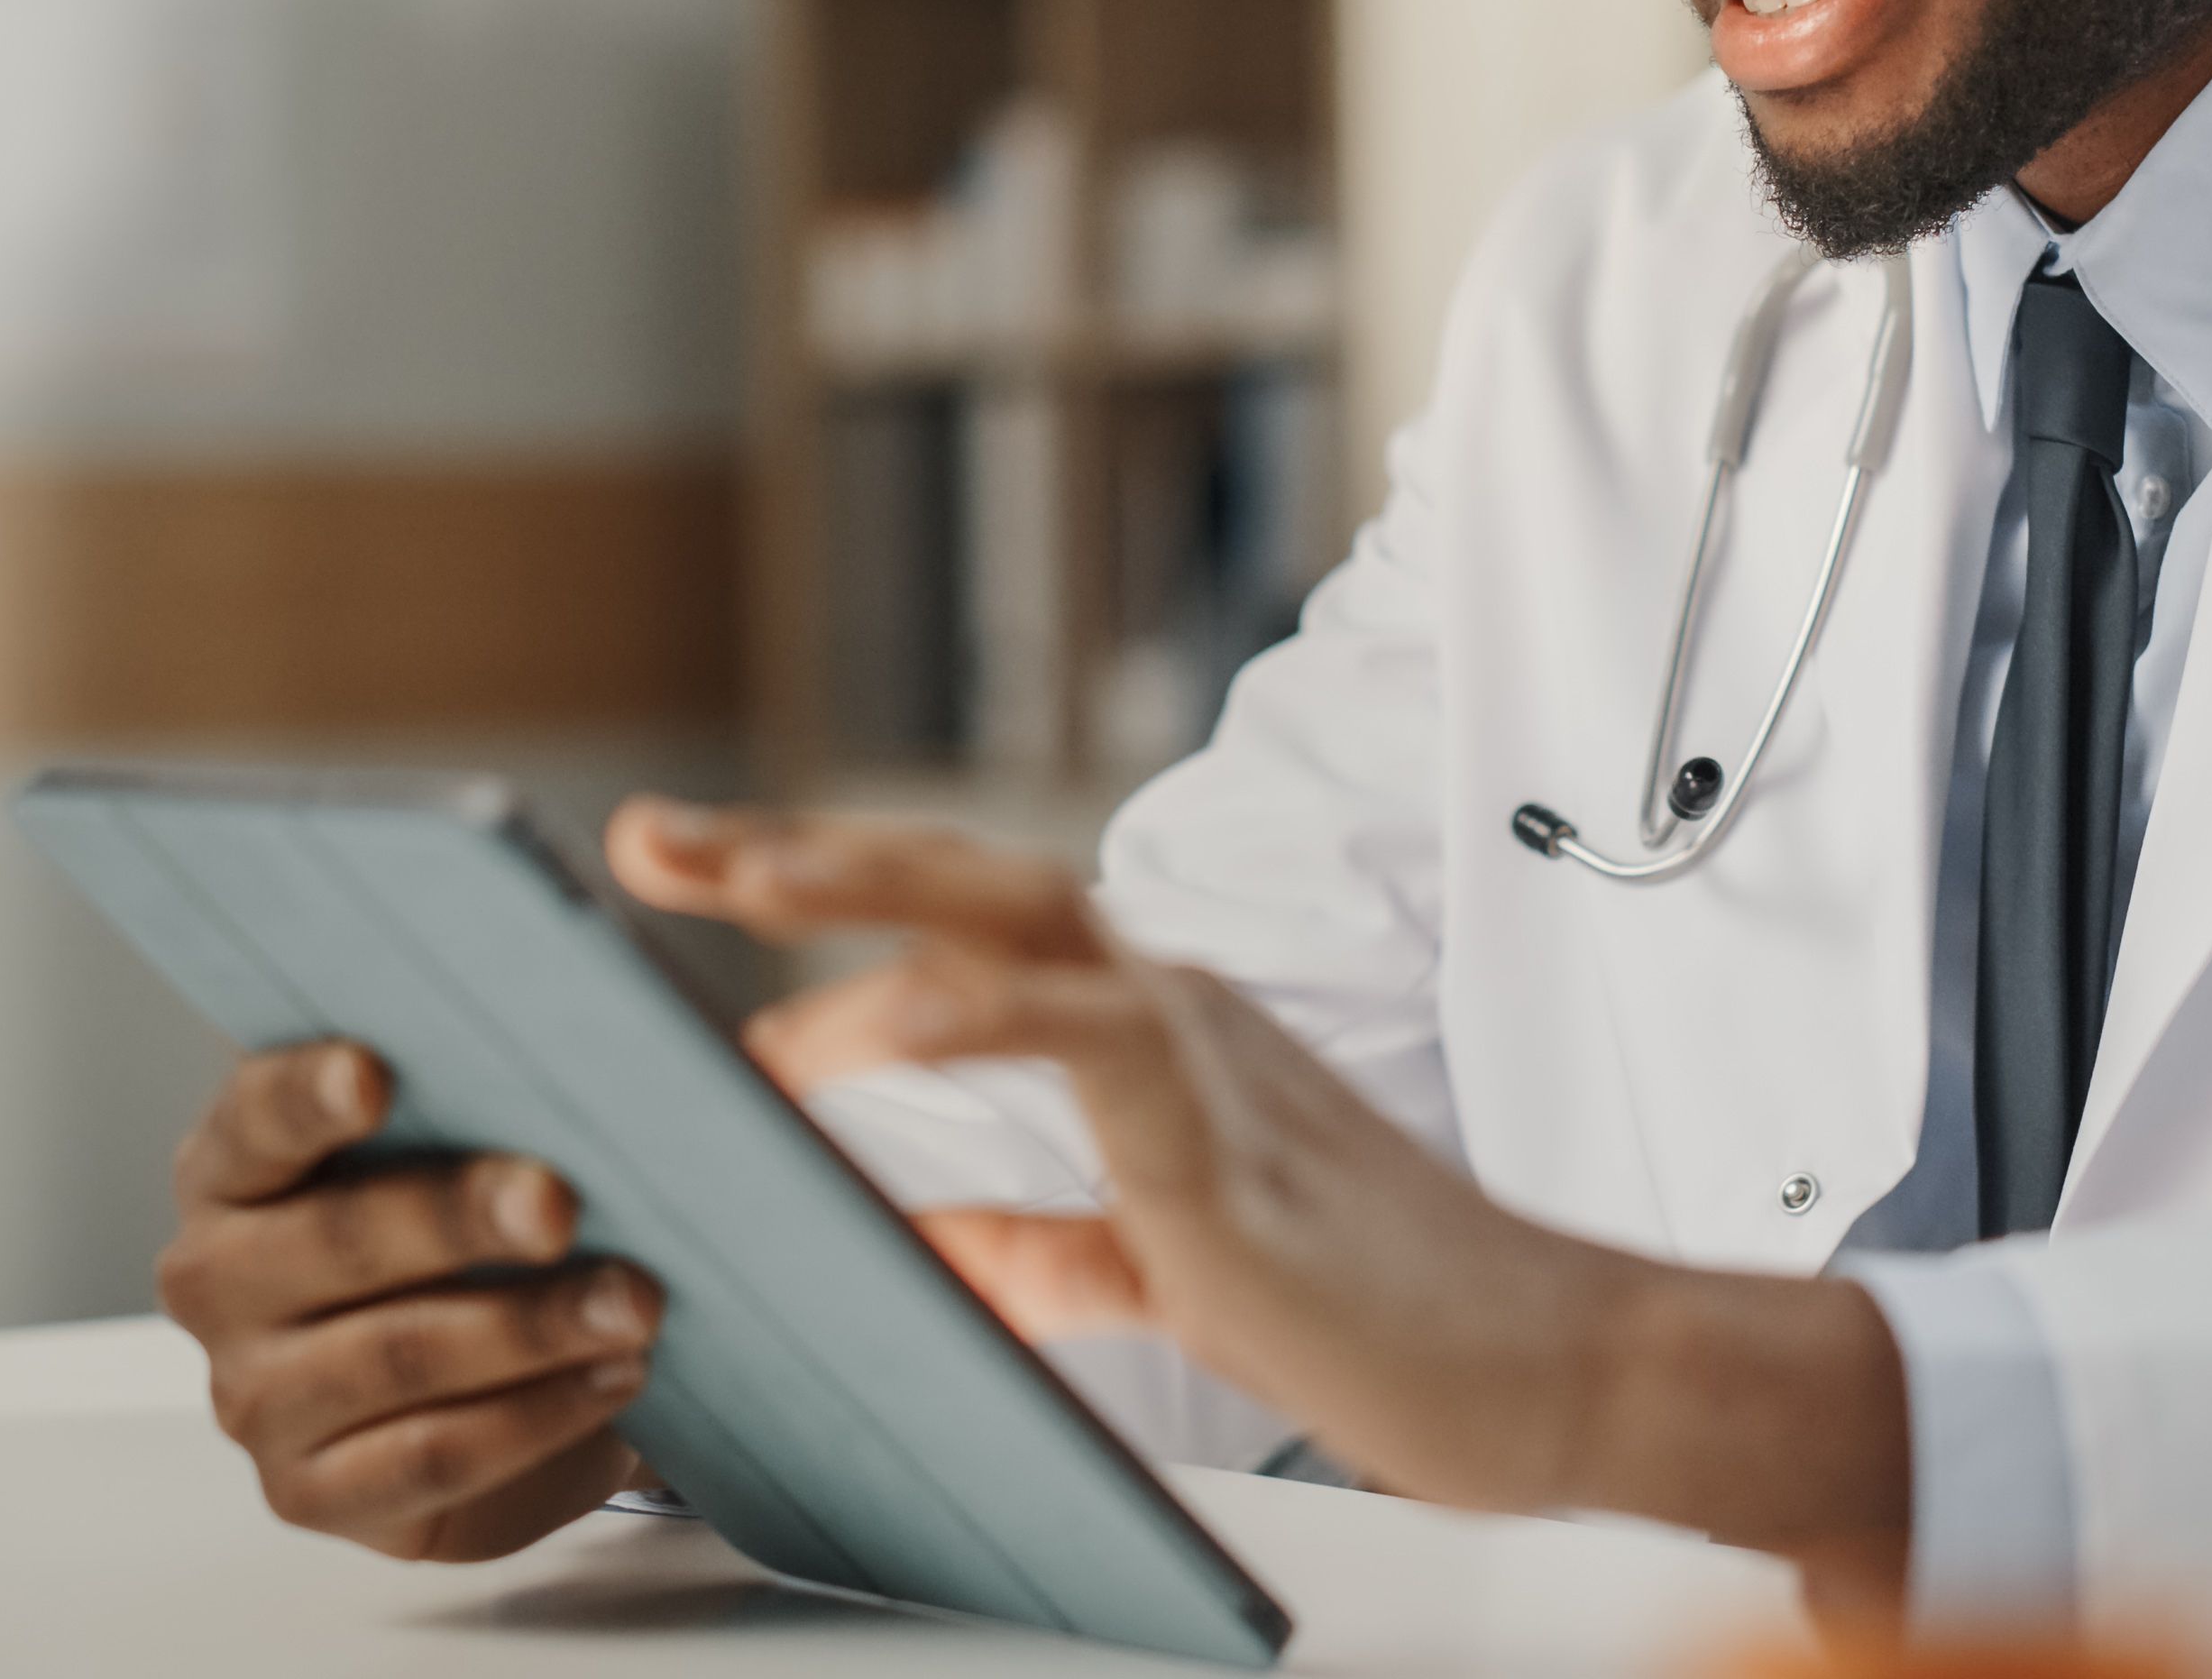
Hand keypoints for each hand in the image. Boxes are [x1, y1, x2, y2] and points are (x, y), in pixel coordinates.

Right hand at [156, 1041, 665, 1560]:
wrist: (493, 1382)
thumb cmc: (476, 1226)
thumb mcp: (472, 1139)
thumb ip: (495, 1079)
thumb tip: (636, 1019)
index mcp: (234, 1168)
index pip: (255, 1118)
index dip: (308, 1096)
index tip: (375, 1075)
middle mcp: (219, 1279)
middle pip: (337, 1238)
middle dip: (458, 1217)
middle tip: (559, 1204)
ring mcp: (254, 1397)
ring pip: (396, 1354)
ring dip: (529, 1327)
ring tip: (636, 1301)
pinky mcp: (310, 1492)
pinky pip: (430, 1456)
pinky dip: (535, 1417)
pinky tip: (614, 1375)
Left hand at [603, 798, 1910, 1597]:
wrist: (1561, 1372)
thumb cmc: (1392, 1322)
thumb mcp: (1173, 1273)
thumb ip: (1052, 1253)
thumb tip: (932, 1250)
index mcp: (1158, 1033)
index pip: (969, 925)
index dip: (832, 886)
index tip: (689, 868)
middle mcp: (1174, 1011)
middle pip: (967, 878)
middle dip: (801, 849)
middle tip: (650, 837)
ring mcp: (1205, 1060)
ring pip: (1010, 920)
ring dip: (857, 893)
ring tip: (722, 887)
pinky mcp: (1225, 1145)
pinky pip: (1077, 1042)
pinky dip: (955, 1022)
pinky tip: (853, 1037)